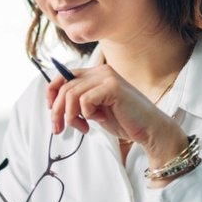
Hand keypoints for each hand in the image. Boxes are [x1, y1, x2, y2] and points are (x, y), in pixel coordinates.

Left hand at [46, 64, 186, 168]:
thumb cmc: (125, 121)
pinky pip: (85, 100)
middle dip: (57, 111)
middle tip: (58, 129)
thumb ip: (79, 103)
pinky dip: (86, 114)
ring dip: (70, 116)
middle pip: (65, 86)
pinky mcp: (112, 87)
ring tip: (83, 127)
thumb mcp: (95, 110)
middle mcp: (101, 72)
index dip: (52, 91)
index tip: (51, 110)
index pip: (64, 75)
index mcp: (96, 74)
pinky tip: (97, 120)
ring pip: (71, 94)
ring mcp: (107, 77)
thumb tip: (55, 105)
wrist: (149, 130)